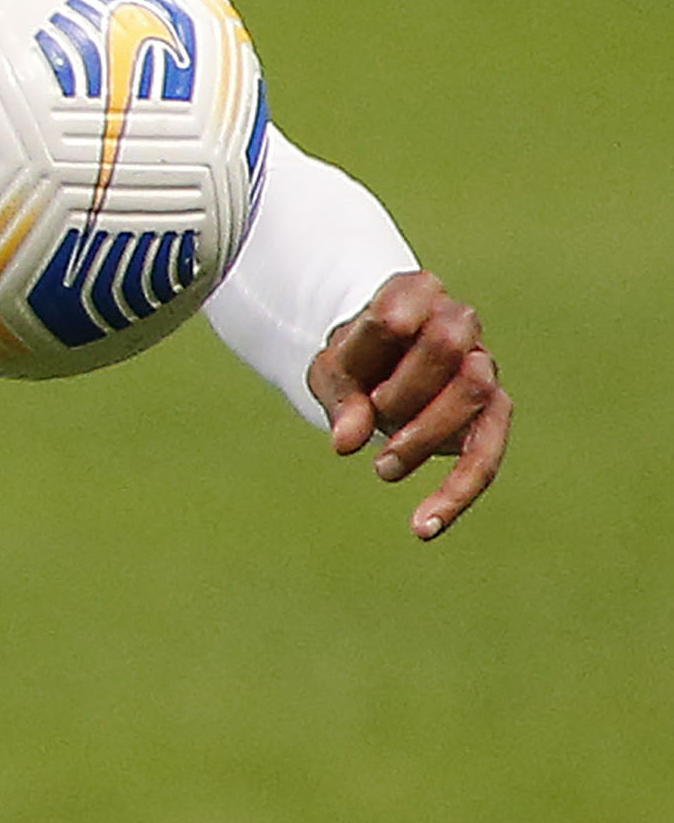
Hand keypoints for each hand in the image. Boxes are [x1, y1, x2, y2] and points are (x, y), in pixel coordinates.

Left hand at [307, 269, 508, 540]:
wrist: (376, 376)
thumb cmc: (352, 365)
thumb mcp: (330, 374)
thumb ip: (339, 399)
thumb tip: (347, 443)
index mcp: (414, 295)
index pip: (410, 299)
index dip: (395, 321)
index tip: (382, 334)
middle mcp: (458, 324)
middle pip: (449, 344)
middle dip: (405, 386)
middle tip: (373, 413)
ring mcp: (482, 367)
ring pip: (475, 392)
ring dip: (425, 435)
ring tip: (382, 468)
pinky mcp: (491, 413)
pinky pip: (486, 453)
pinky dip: (456, 491)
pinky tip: (422, 527)